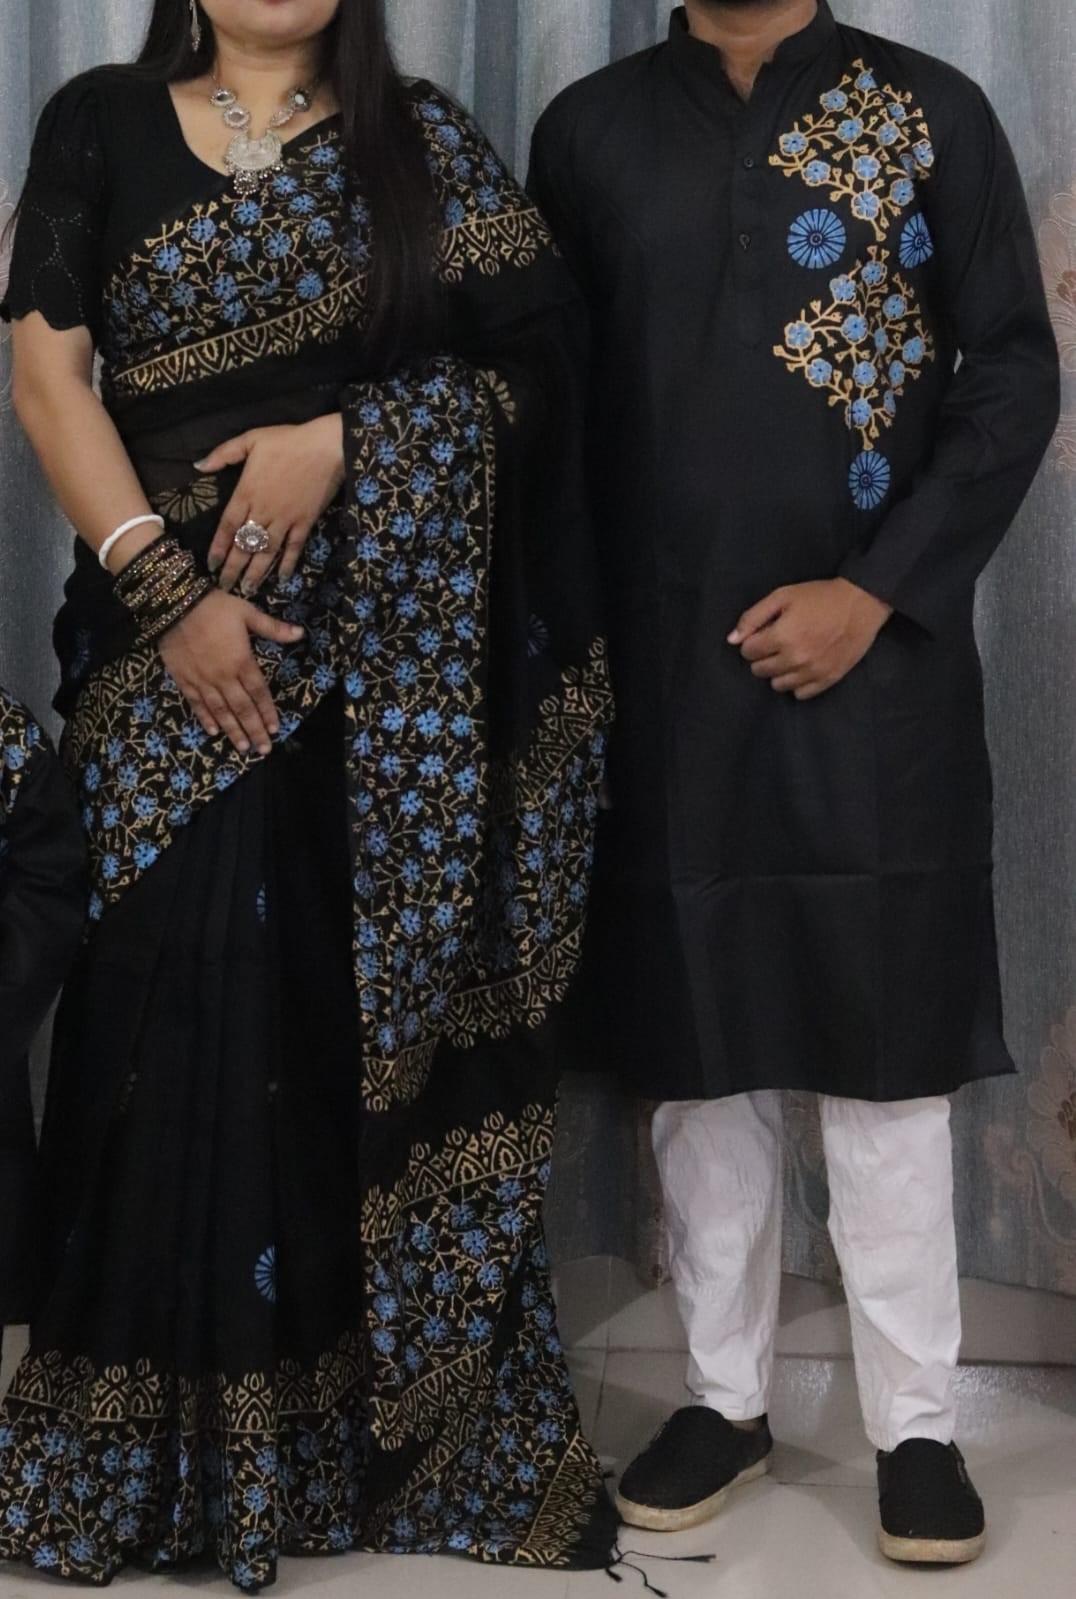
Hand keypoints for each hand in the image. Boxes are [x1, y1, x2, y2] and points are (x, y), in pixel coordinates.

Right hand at [159, 589, 304, 755]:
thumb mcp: (247, 612)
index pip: (259, 693)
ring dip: (233, 731)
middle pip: (242, 708)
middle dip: (254, 730)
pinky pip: (197, 704)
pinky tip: (213, 732)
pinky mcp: (183, 680)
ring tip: (243, 748)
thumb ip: (272, 628)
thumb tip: (300, 634)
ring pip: (221, 712)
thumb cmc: (214, 607)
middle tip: (263, 749)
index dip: (268, 712)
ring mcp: (202, 681)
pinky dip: (205, 719)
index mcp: (242, 662)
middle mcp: (223, 677)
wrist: (173, 605)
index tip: (275, 729)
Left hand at [198, 413, 345, 595]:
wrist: (326, 446)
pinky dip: (288, 564)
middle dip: (233, 569)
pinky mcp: (305, 522)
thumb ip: (223, 454)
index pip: (227, 526)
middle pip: (244, 546)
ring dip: (257, 573)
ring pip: (266, 552)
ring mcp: (286, 519)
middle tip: (225, 587)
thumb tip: (198, 466)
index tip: (211, 565)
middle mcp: (263, 511)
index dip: (218, 548)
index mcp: (247, 492)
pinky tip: (282, 578)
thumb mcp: (251, 439)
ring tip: (248, 590)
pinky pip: (294, 548)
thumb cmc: (288, 440)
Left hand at [729, 578, 892, 700]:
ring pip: (777, 685)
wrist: (861, 603)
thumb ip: (753, 617)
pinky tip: (802, 667)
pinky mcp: (827, 680)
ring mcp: (812, 672)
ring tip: (790, 655)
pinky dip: (797, 683)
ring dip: (778, 671)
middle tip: (778, 643)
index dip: (753, 641)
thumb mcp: (783, 596)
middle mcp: (795, 659)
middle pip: (760, 670)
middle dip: (763, 656)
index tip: (765, 633)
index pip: (748, 652)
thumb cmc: (820, 596)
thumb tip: (732, 640)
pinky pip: (799, 694)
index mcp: (781, 637)